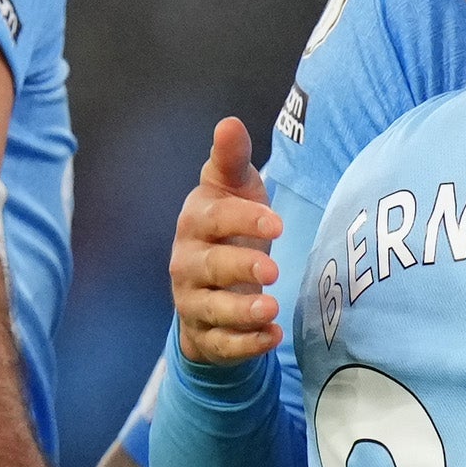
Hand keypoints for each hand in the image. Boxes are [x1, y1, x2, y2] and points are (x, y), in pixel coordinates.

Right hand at [169, 115, 283, 372]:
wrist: (212, 287)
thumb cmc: (229, 229)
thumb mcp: (233, 191)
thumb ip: (231, 160)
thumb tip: (230, 122)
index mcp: (196, 223)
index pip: (214, 219)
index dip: (243, 220)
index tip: (278, 222)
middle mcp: (187, 263)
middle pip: (208, 267)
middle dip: (239, 268)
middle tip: (273, 269)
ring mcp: (194, 302)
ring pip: (211, 309)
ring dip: (240, 311)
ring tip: (271, 308)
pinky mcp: (206, 336)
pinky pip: (221, 344)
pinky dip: (245, 344)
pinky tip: (272, 337)